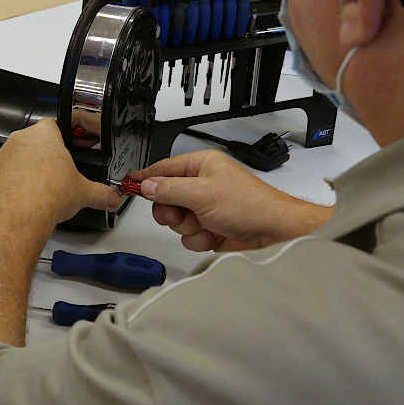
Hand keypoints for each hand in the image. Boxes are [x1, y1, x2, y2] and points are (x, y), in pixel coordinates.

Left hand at [0, 118, 120, 231]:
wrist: (18, 215)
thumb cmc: (47, 195)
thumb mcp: (84, 193)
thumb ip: (101, 193)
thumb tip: (111, 197)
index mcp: (44, 134)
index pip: (55, 125)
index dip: (64, 138)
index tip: (69, 149)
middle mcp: (20, 140)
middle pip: (35, 142)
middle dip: (46, 157)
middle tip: (57, 175)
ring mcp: (2, 156)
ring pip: (18, 158)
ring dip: (27, 170)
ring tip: (41, 190)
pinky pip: (3, 174)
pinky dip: (12, 184)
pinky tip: (24, 198)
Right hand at [130, 150, 332, 251]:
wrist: (274, 232)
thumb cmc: (249, 204)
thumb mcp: (202, 193)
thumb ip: (169, 189)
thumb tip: (146, 186)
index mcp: (201, 165)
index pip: (164, 169)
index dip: (146, 178)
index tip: (129, 185)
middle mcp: (202, 184)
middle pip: (165, 198)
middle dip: (171, 211)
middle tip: (180, 213)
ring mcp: (205, 207)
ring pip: (176, 220)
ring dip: (188, 227)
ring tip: (206, 224)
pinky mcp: (210, 227)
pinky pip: (189, 236)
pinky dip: (199, 239)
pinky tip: (214, 235)